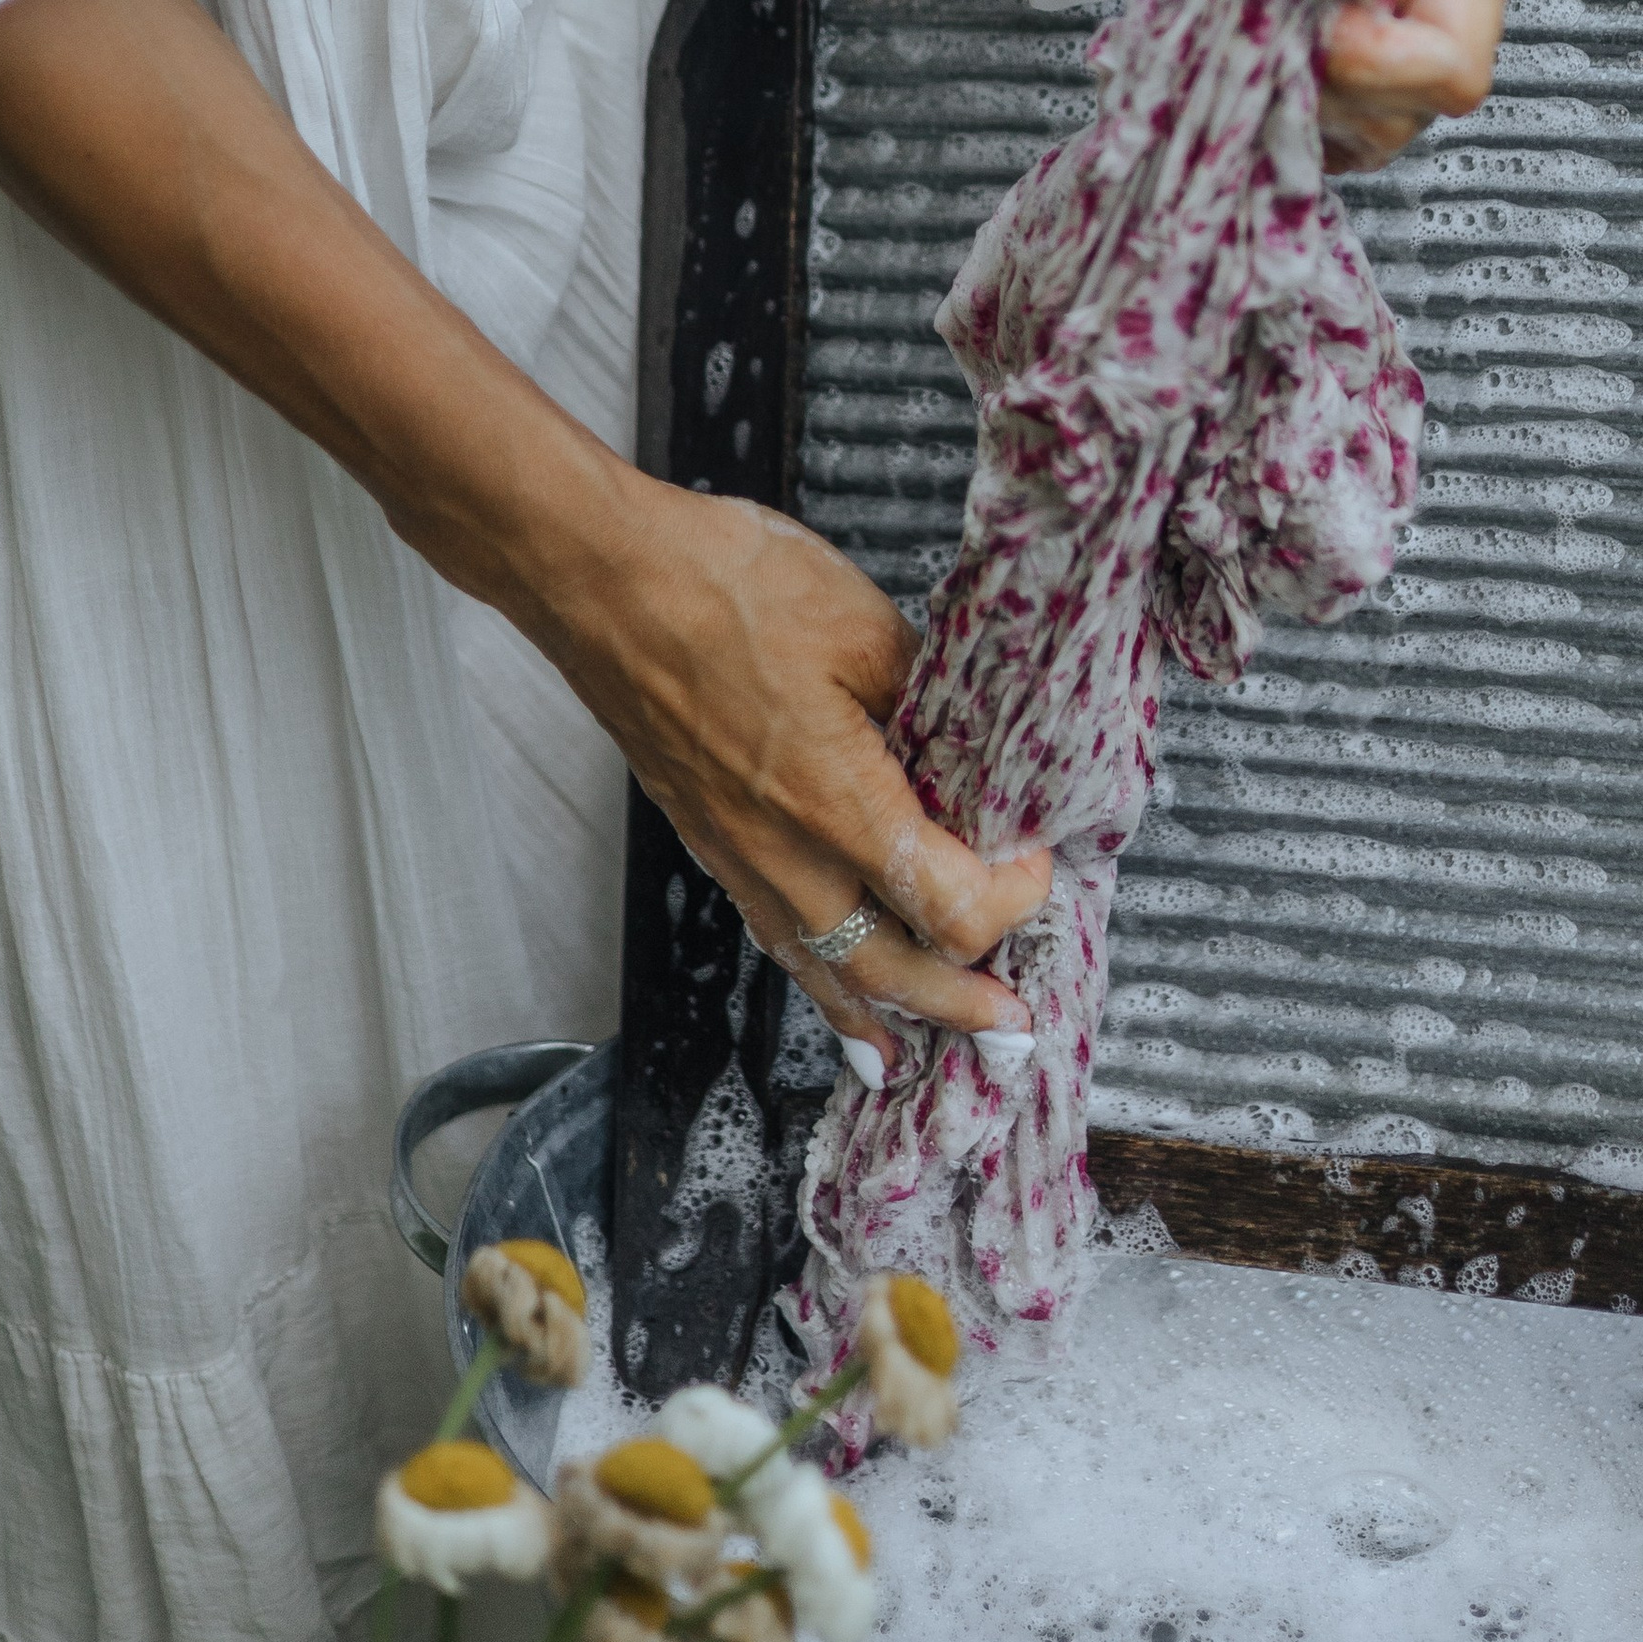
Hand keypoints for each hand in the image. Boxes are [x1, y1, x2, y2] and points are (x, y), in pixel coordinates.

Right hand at [554, 487, 1050, 1077]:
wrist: (606, 585)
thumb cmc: (722, 589)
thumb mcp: (863, 624)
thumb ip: (929, 699)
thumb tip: (974, 739)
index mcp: (838, 806)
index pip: (951, 906)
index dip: (1012, 897)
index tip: (1036, 859)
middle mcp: (788, 856)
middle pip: (894, 973)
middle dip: (963, 1005)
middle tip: (1012, 1029)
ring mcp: (742, 859)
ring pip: (827, 973)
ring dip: (890, 1017)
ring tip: (929, 1056)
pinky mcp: (713, 842)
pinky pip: (779, 942)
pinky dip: (821, 986)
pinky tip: (836, 998)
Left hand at [1179, 0, 1513, 170]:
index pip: (1455, 63)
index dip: (1378, 66)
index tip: (1308, 23)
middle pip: (1410, 108)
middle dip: (1331, 81)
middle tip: (1265, 19)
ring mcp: (1396, 29)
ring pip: (1366, 126)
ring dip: (1298, 93)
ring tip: (1252, 23)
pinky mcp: (1347, 54)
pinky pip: (1325, 121)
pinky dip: (1279, 102)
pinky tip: (1250, 47)